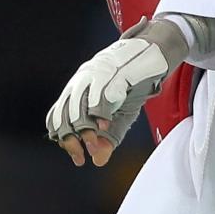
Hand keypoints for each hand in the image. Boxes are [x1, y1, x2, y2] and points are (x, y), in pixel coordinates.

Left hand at [46, 19, 186, 166]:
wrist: (157, 52)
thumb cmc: (137, 82)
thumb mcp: (122, 114)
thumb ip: (109, 136)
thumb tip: (97, 160)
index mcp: (78, 88)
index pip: (57, 117)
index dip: (63, 139)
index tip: (78, 157)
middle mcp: (81, 79)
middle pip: (63, 114)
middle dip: (71, 139)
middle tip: (83, 155)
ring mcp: (95, 74)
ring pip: (77, 107)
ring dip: (85, 129)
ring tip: (95, 142)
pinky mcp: (111, 71)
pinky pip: (100, 96)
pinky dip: (100, 115)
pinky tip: (106, 125)